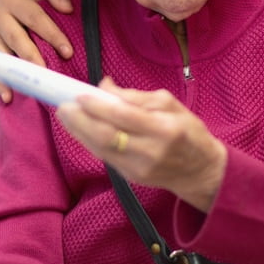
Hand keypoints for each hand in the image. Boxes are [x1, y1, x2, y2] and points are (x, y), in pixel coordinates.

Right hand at [0, 0, 74, 101]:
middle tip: (47, 73)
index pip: (35, 18)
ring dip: (16, 72)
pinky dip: (0, 82)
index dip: (52, 35)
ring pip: (3, 55)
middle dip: (33, 57)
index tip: (68, 51)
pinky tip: (9, 96)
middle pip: (17, 39)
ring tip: (29, 88)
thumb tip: (66, 8)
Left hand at [58, 78, 227, 212]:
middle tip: (63, 105)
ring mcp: (138, 167)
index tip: (80, 94)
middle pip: (106, 136)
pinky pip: (104, 156)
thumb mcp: (170, 104)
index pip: (123, 116)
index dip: (98, 106)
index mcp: (163, 128)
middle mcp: (150, 150)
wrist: (200, 171)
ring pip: (100, 149)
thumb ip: (136, 96)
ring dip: (79, 131)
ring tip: (66, 115)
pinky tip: (81, 129)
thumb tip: (105, 86)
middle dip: (80, 120)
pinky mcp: (130, 177)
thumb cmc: (188, 131)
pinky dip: (89, 141)